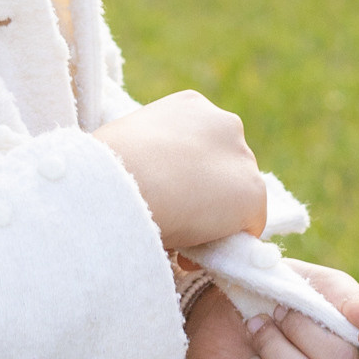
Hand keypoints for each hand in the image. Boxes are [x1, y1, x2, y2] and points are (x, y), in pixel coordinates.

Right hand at [94, 90, 265, 252]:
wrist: (120, 184)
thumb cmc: (105, 166)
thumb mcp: (127, 141)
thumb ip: (150, 153)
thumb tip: (150, 181)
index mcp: (192, 105)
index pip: (204, 144)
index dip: (189, 174)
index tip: (169, 195)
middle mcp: (225, 122)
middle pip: (226, 167)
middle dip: (207, 192)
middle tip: (176, 216)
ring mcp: (242, 158)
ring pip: (237, 196)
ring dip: (217, 215)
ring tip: (181, 236)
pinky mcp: (253, 193)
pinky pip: (247, 226)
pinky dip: (224, 241)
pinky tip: (192, 253)